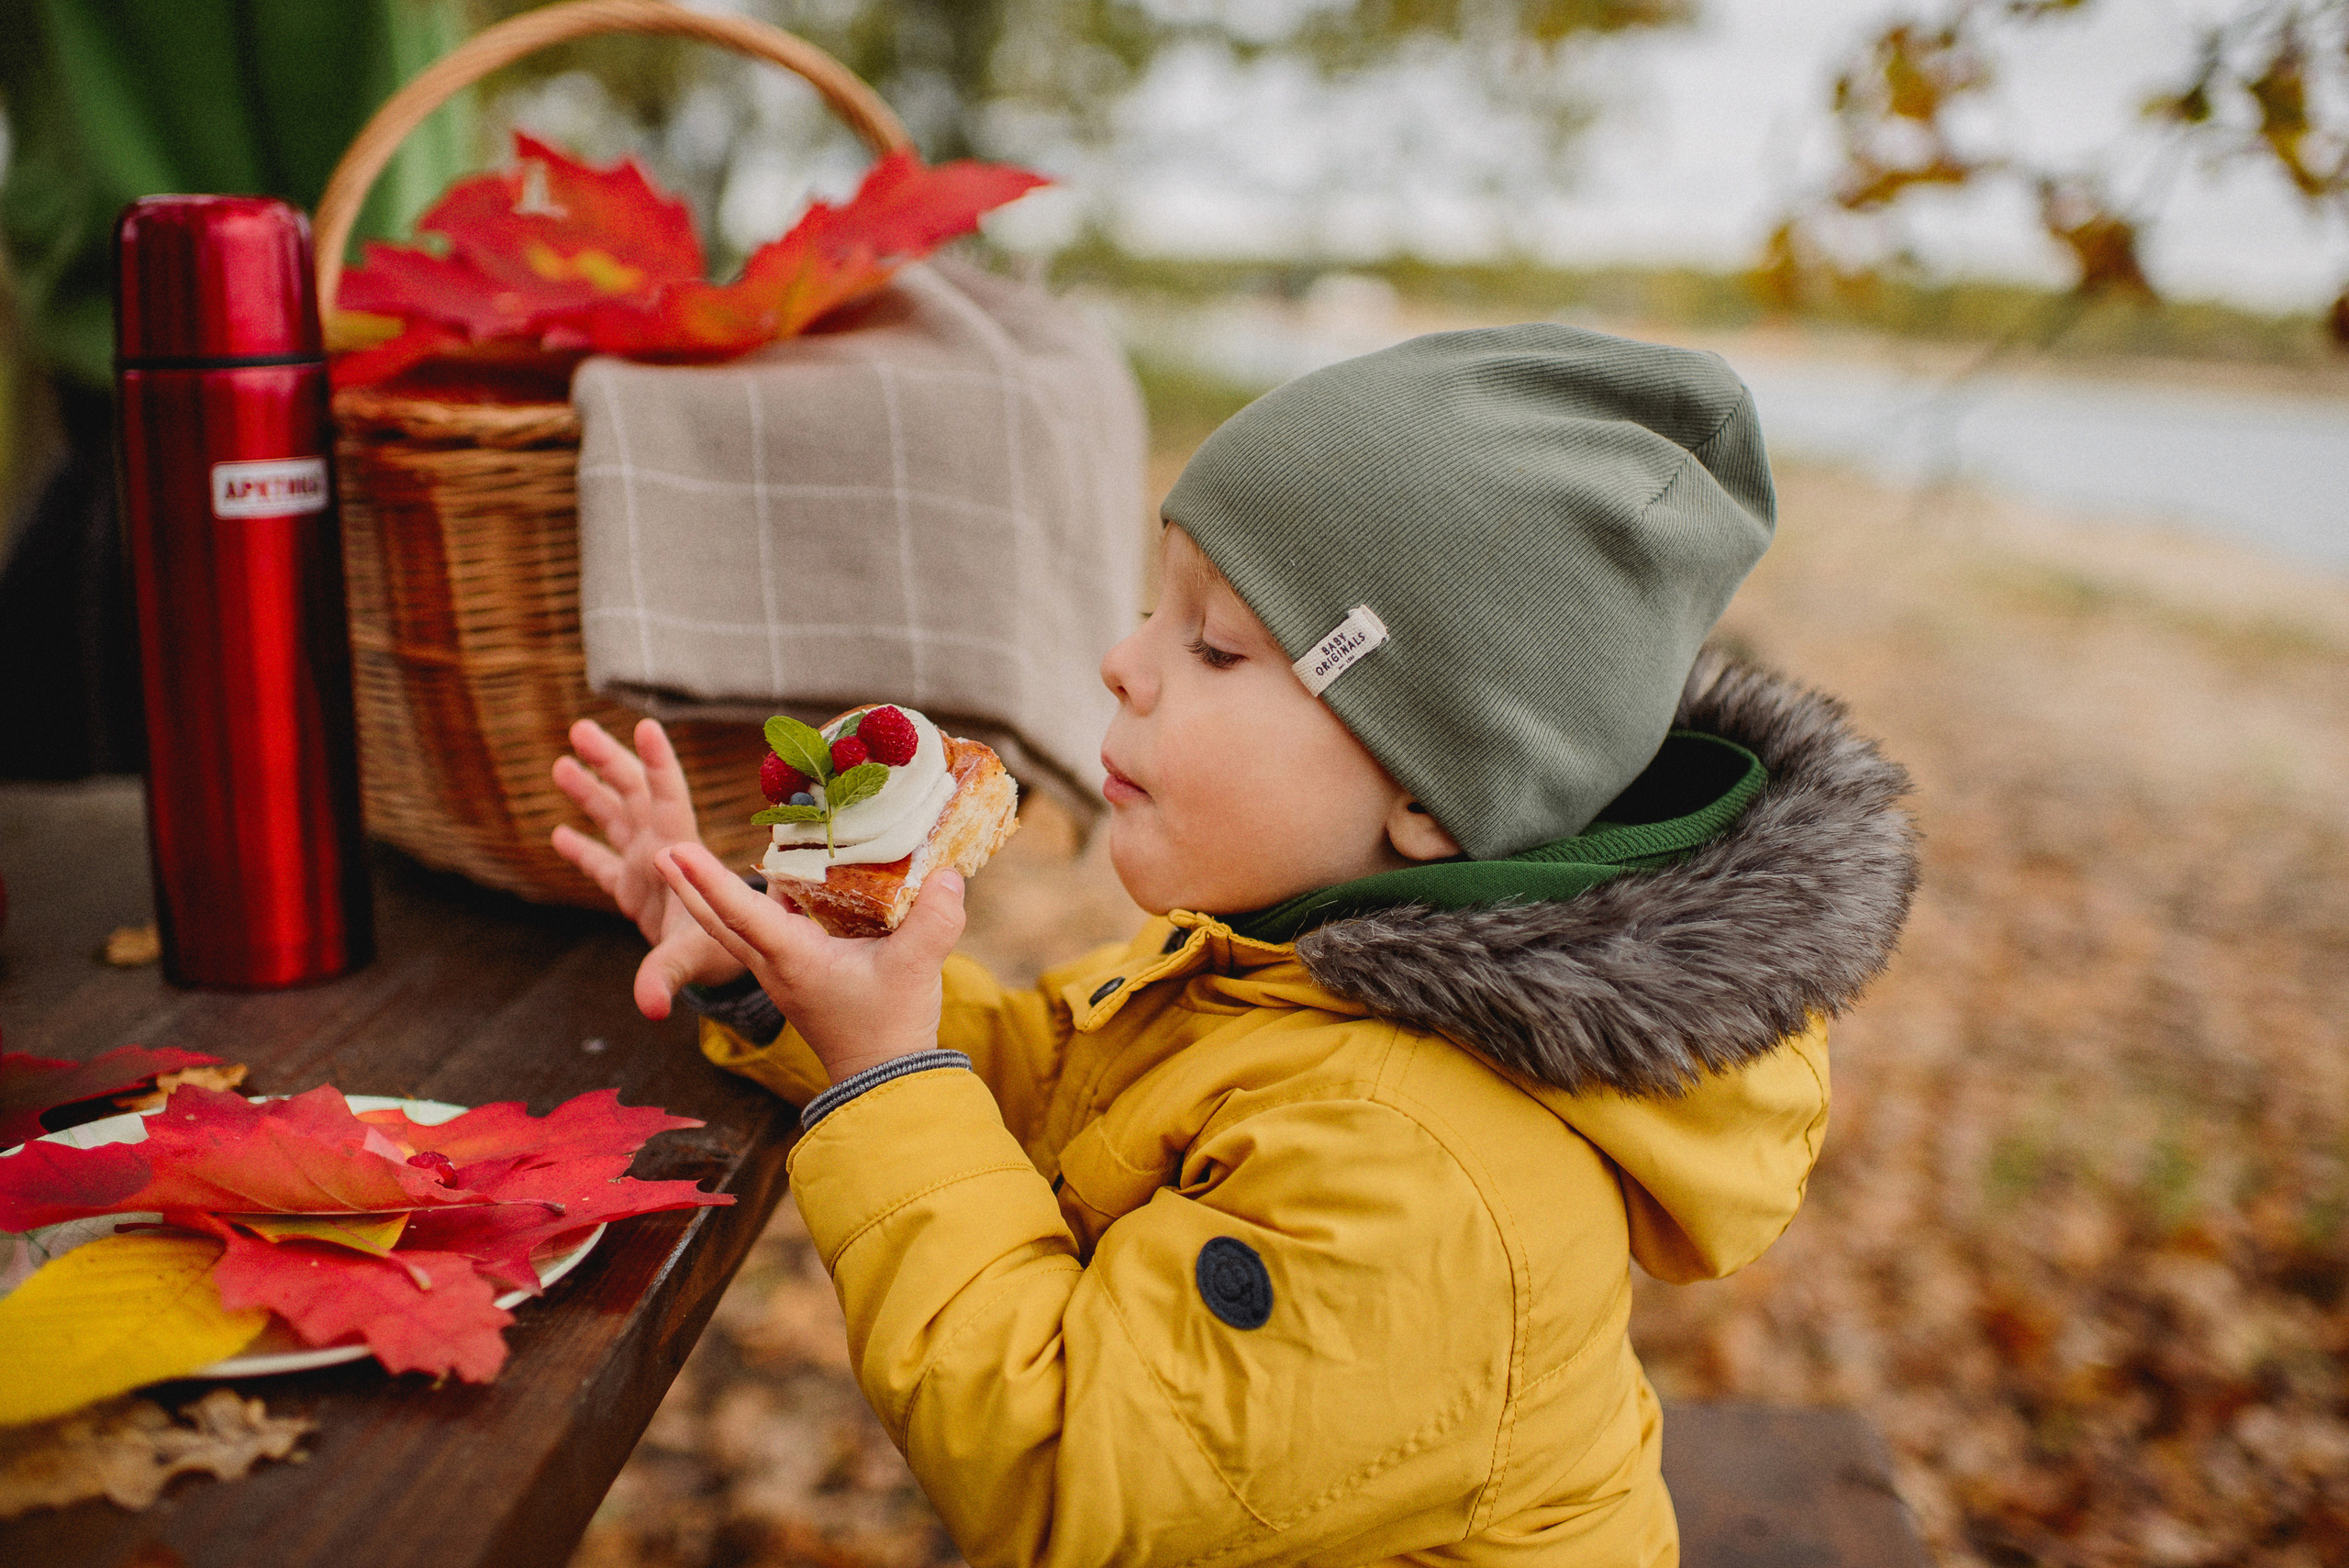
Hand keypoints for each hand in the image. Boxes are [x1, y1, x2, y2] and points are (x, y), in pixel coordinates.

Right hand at [550, 717, 746, 1018]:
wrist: (731, 969)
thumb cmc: (724, 954)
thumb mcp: (694, 959)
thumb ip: (667, 974)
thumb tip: (650, 1005)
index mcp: (678, 852)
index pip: (668, 798)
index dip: (658, 763)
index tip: (648, 726)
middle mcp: (661, 851)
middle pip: (633, 794)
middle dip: (609, 761)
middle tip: (580, 727)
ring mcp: (646, 869)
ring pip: (615, 819)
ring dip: (591, 792)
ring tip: (562, 762)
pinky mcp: (633, 892)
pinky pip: (602, 864)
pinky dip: (583, 849)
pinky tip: (558, 832)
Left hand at [655, 842, 966, 1083]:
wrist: (885, 1079)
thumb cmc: (891, 1026)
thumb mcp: (916, 969)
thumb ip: (934, 919)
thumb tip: (948, 873)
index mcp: (792, 959)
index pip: (741, 914)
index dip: (708, 879)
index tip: (674, 850)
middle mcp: (776, 964)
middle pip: (719, 922)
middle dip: (688, 885)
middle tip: (661, 850)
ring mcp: (784, 973)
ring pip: (734, 930)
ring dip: (710, 896)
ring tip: (689, 862)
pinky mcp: (798, 976)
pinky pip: (763, 935)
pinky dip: (751, 908)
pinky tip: (770, 884)